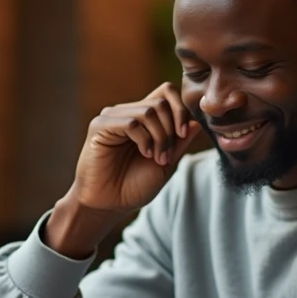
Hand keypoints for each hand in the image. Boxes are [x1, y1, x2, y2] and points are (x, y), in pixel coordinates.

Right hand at [45, 84, 199, 257]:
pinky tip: (144, 154)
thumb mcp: (166, 163)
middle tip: (166, 156)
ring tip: (156, 158)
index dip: (181, 109)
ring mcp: (113, 117)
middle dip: (171, 130)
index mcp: (143, 119)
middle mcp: (127, 113)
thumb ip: (180, 142)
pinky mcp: (100, 126)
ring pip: (148, 112)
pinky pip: (131, 123)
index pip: (166, 93)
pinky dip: (144, 140)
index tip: (184, 135)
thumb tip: (196, 121)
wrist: (109, 204)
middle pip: (161, 102)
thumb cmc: (134, 186)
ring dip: (160, 137)